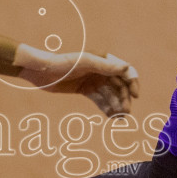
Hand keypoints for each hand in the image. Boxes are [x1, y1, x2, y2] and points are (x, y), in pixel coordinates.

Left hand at [13, 44, 140, 116]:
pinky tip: (111, 117)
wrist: (41, 71)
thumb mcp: (85, 63)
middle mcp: (101, 70)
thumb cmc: (62, 62)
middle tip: (125, 112)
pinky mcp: (85, 90)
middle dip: (124, 98)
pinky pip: (99, 100)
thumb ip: (106, 66)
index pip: (124, 72)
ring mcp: (93, 80)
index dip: (132, 83)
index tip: (135, 96)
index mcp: (104, 60)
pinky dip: (106, 108)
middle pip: (119, 86)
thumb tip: (126, 67)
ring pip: (110, 95)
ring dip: (116, 105)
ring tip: (119, 118)